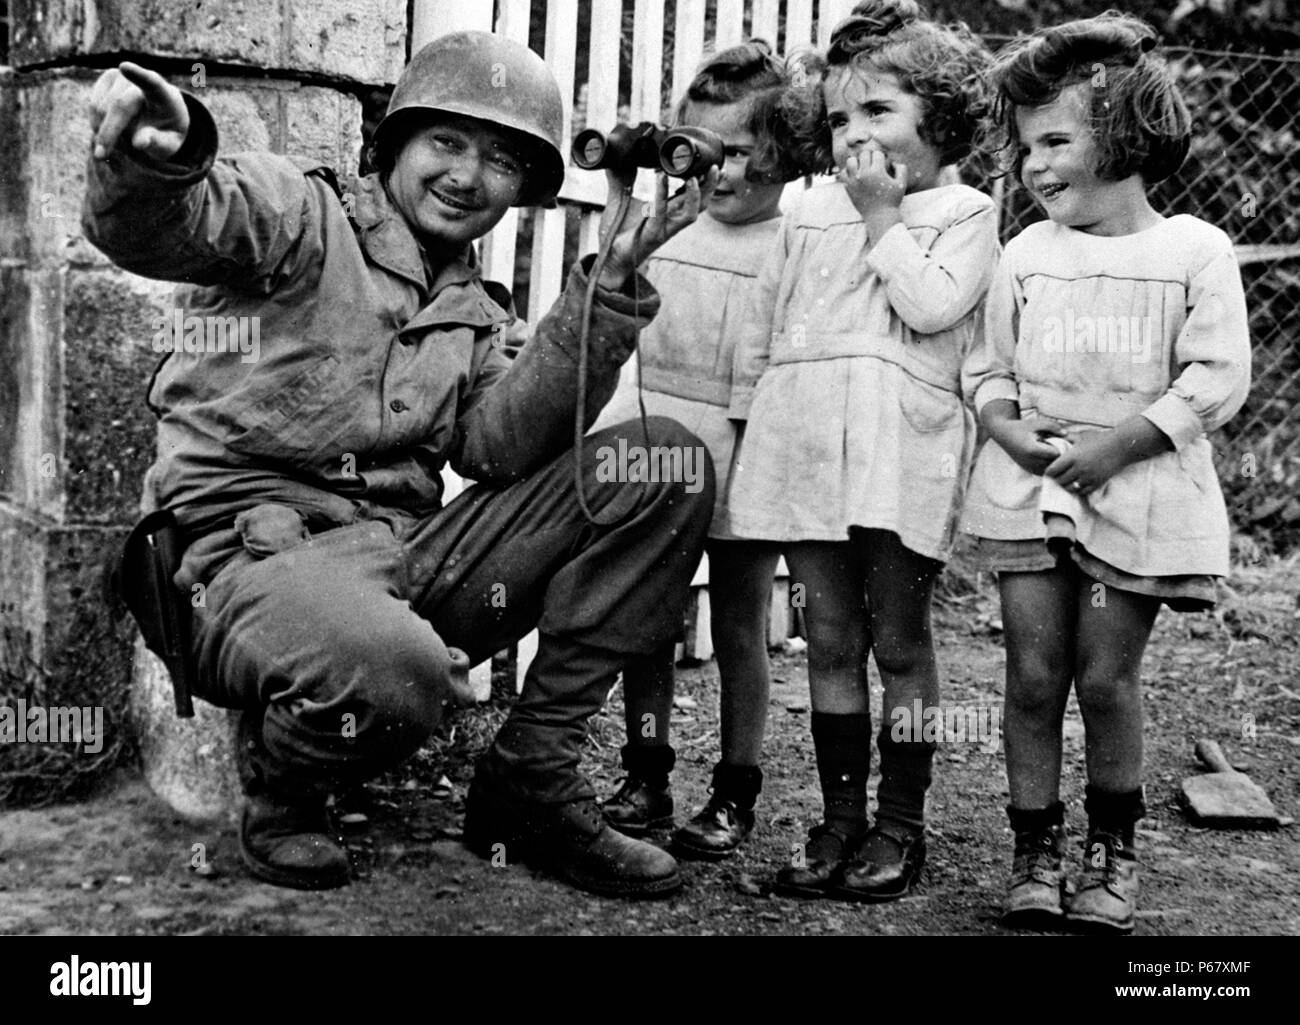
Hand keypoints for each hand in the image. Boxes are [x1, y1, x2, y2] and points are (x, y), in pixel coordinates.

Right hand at [88, 61, 189, 161]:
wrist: (159, 115)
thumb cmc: (166, 131)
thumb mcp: (168, 144)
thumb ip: (157, 143)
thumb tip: (138, 143)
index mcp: (165, 95)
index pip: (152, 83)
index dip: (139, 76)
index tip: (125, 67)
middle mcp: (142, 80)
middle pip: (119, 106)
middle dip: (109, 132)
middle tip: (100, 156)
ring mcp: (122, 76)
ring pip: (102, 107)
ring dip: (106, 130)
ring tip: (122, 140)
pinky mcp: (106, 79)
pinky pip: (93, 106)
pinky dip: (98, 124)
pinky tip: (111, 130)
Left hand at [597, 167, 718, 288]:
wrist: (610, 258)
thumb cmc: (618, 232)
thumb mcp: (623, 201)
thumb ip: (623, 181)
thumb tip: (618, 159)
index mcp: (670, 214)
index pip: (695, 199)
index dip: (707, 184)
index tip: (714, 167)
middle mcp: (671, 223)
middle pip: (700, 206)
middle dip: (710, 188)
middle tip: (715, 168)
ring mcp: (663, 230)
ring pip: (690, 215)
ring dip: (695, 196)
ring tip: (694, 177)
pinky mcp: (651, 234)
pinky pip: (660, 212)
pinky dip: (661, 194)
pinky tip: (661, 177)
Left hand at [839, 145, 906, 219]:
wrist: (880, 217)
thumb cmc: (892, 200)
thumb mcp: (902, 184)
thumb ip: (902, 168)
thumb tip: (892, 161)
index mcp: (878, 171)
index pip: (876, 153)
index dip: (881, 157)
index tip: (882, 165)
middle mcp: (864, 174)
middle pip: (864, 154)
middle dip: (870, 158)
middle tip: (873, 166)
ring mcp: (854, 180)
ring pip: (851, 161)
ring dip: (857, 162)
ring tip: (862, 168)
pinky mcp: (848, 187)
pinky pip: (843, 173)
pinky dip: (848, 171)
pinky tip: (855, 175)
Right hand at [988, 416, 1065, 475]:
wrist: (1003, 434)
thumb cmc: (1020, 427)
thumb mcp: (1036, 422)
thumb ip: (1053, 426)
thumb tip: (1066, 434)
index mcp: (1032, 449)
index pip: (1055, 454)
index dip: (1061, 448)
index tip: (1061, 442)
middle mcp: (1029, 461)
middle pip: (1053, 463)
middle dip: (1059, 456)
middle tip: (1060, 447)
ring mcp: (1028, 466)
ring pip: (1049, 470)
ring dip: (1053, 462)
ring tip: (1053, 451)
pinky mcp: (1027, 469)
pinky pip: (1043, 472)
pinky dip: (1047, 466)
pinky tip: (1047, 457)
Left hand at [1044, 429, 1131, 495]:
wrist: (1121, 446)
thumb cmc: (1100, 439)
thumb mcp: (1081, 436)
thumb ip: (1066, 438)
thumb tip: (1052, 438)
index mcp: (1072, 457)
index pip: (1052, 470)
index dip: (1050, 471)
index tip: (1051, 469)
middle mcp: (1079, 468)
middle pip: (1060, 481)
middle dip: (1057, 478)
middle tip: (1059, 475)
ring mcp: (1088, 477)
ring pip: (1070, 488)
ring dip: (1067, 485)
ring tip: (1068, 480)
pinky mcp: (1097, 483)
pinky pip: (1082, 491)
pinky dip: (1078, 489)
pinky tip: (1079, 483)